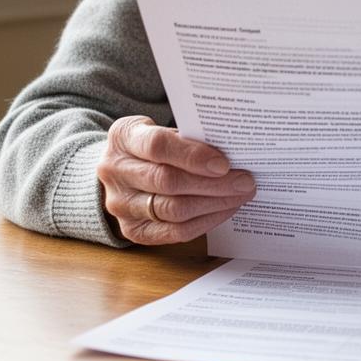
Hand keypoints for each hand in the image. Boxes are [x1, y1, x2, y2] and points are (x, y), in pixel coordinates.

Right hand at [97, 115, 255, 244]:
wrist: (121, 168)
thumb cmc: (153, 143)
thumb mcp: (163, 127)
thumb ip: (189, 136)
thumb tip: (234, 150)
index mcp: (123, 137)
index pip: (157, 146)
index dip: (192, 156)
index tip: (224, 163)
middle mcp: (115, 172)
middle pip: (168, 182)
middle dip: (213, 184)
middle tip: (246, 181)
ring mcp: (120, 205)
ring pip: (173, 210)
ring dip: (214, 204)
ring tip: (241, 195)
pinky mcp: (132, 230)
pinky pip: (174, 233)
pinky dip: (205, 222)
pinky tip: (226, 209)